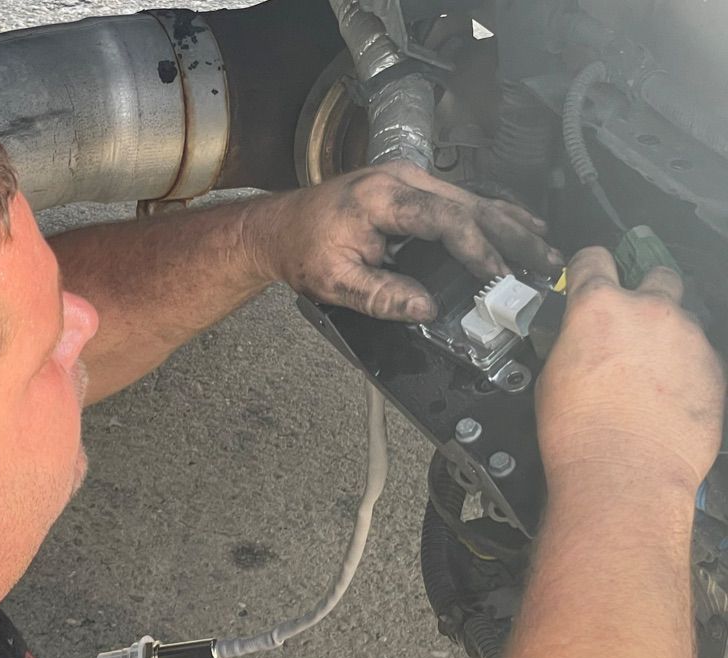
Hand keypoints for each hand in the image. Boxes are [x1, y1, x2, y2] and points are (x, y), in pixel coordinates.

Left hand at [244, 161, 562, 322]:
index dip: (477, 248)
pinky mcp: (412, 189)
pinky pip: (460, 201)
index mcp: (383, 198)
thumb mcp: (335, 282)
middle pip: (471, 204)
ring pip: (472, 199)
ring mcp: (409, 180)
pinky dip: (492, 216)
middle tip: (546, 260)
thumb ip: (381, 296)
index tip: (499, 274)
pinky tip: (518, 227)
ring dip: (511, 224)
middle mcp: (402, 180)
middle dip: (513, 235)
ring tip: (546, 247)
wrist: (281, 228)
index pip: (446, 219)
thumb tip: (427, 308)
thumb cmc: (304, 251)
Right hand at [536, 247, 723, 496]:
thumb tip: (576, 341)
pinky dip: (683, 369)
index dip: (586, 267)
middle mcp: (648, 311)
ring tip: (645, 377)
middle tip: (628, 322)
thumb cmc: (580, 434)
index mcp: (598, 308)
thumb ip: (571, 343)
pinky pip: (698, 356)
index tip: (587, 275)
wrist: (624, 474)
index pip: (593, 260)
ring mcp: (687, 337)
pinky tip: (663, 399)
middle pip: (656, 275)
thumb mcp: (551, 377)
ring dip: (665, 337)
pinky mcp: (713, 368)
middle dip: (643, 293)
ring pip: (681, 320)